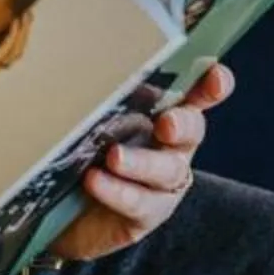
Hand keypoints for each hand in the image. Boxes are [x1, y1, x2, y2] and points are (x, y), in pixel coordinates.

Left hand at [0, 6, 35, 96]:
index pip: (5, 47)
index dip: (14, 31)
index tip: (17, 13)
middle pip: (16, 49)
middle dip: (23, 31)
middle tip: (27, 12)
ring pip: (15, 50)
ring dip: (22, 32)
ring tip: (25, 14)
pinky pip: (6, 49)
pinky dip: (12, 35)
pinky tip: (14, 20)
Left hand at [46, 62, 232, 264]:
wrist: (57, 211)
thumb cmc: (79, 149)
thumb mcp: (88, 116)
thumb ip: (99, 95)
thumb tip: (79, 60)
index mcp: (163, 112)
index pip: (196, 93)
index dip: (211, 85)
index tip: (216, 77)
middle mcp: (172, 146)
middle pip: (192, 130)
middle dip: (183, 124)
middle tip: (165, 124)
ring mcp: (163, 184)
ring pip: (168, 171)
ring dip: (142, 162)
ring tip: (114, 157)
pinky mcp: (146, 215)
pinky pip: (140, 203)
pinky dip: (118, 191)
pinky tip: (95, 180)